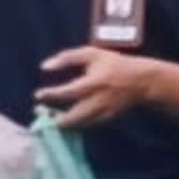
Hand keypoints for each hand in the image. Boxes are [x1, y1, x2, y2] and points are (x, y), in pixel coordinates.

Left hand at [37, 47, 156, 129]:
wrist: (141, 81)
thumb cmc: (113, 64)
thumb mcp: (91, 54)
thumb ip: (67, 58)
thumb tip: (44, 67)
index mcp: (95, 82)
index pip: (68, 92)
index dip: (51, 95)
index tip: (37, 95)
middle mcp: (99, 100)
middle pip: (73, 117)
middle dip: (56, 119)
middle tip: (42, 115)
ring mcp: (104, 112)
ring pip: (80, 124)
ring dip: (64, 124)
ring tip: (52, 118)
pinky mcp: (107, 119)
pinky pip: (88, 125)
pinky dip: (76, 124)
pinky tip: (68, 120)